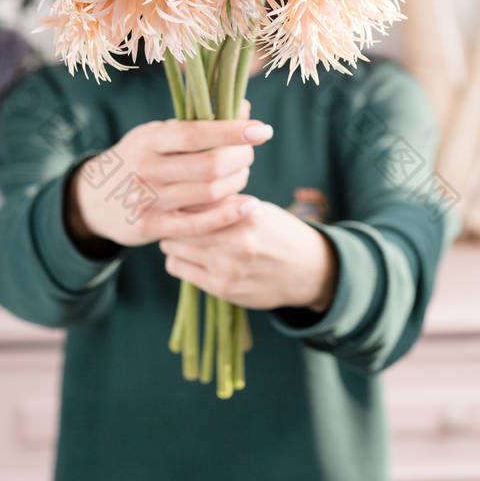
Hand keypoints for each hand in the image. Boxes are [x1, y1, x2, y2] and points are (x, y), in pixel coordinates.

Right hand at [66, 107, 271, 247]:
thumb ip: (197, 124)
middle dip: (240, 159)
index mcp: (149, 139)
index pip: (196, 133)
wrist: (93, 198)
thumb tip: (245, 108)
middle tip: (249, 155)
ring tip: (242, 175)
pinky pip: (199, 223)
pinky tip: (248, 204)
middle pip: (209, 166)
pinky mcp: (150, 227)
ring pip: (208, 193)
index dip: (233, 132)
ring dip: (237, 183)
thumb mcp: (157, 134)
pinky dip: (229, 214)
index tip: (262, 131)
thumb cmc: (138, 158)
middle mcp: (146, 168)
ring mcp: (147, 200)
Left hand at [159, 200, 338, 312]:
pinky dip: (179, 260)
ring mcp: (228, 268)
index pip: (195, 201)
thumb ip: (224, 203)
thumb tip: (184, 191)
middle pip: (178, 225)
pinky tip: (191, 255)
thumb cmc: (278, 231)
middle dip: (173, 219)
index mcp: (246, 215)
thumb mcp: (257, 209)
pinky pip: (179, 270)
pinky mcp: (222, 289)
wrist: (307, 271)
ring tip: (184, 235)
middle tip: (175, 216)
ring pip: (172, 248)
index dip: (182, 197)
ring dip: (174, 240)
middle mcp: (235, 242)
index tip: (178, 194)